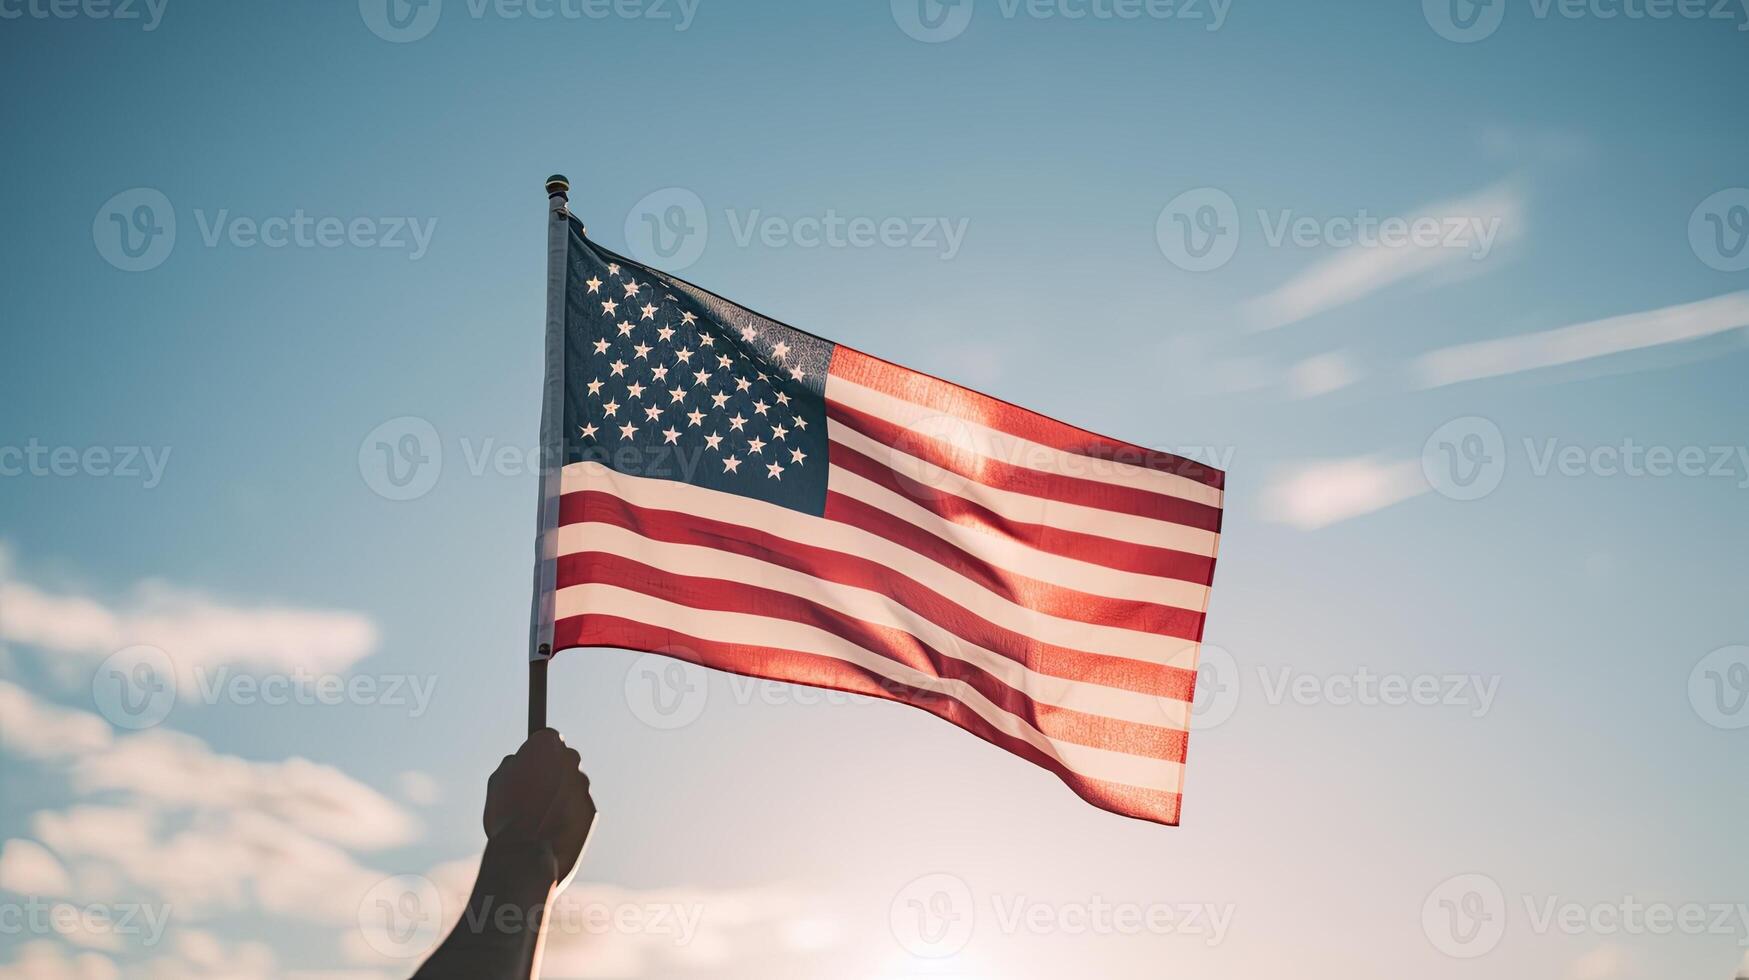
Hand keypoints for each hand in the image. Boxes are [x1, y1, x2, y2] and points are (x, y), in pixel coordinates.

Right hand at [482, 728, 596, 880]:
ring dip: (559, 796)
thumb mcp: (498, 781)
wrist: (526, 855)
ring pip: (571, 785)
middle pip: (564, 759)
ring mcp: (583, 784)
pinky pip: (577, 808)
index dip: (538, 752)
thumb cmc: (507, 816)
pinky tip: (551, 829)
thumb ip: (514, 762)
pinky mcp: (591, 809)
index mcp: (547, 743)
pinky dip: (567, 816)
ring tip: (538, 818)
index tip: (533, 762)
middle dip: (553, 771)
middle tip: (534, 791)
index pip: (548, 737)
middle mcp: (570, 759)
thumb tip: (520, 759)